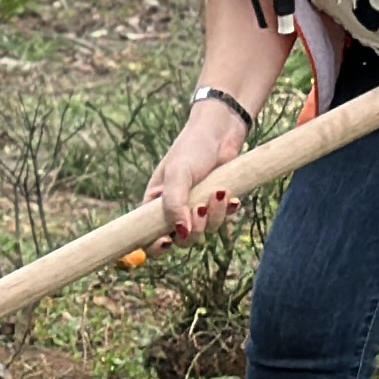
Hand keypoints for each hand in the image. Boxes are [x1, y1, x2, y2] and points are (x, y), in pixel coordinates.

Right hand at [147, 101, 251, 239]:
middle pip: (181, 240)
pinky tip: (231, 197)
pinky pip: (223, 221)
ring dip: (214, 216)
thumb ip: (174, 203)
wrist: (221, 132)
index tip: (166, 242)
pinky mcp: (216, 205)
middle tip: (200, 209)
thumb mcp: (178, 174)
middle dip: (193, 229)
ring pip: (205, 232)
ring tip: (219, 192)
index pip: (147, 235)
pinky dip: (228, 211)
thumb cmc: (192, 148)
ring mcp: (196, 208)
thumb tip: (180, 232)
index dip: (154, 246)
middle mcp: (174, 210)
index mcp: (155, 204)